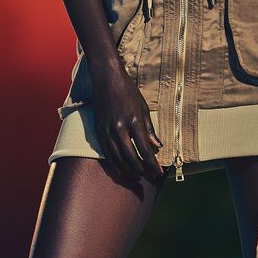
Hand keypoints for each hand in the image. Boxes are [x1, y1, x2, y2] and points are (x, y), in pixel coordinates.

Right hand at [90, 54, 164, 184]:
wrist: (106, 77)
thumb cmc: (128, 90)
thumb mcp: (143, 107)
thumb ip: (149, 128)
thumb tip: (157, 147)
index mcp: (134, 121)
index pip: (144, 150)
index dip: (152, 165)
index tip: (159, 174)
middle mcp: (119, 128)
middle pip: (131, 157)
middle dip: (142, 171)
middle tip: (150, 179)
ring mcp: (107, 130)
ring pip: (117, 158)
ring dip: (128, 170)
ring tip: (137, 177)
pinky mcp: (98, 130)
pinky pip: (106, 152)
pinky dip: (114, 164)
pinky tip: (121, 170)